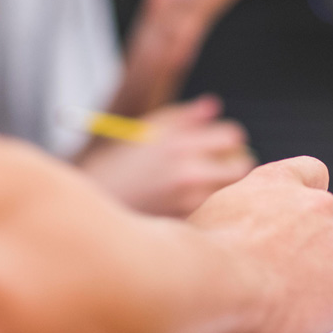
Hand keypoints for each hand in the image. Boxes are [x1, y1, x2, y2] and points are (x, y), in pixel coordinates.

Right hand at [77, 96, 255, 217]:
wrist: (89, 215)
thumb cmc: (114, 169)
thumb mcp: (143, 133)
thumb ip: (182, 118)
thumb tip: (214, 105)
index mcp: (177, 143)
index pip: (232, 136)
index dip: (227, 140)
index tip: (219, 147)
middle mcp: (187, 172)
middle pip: (243, 165)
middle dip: (234, 165)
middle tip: (220, 170)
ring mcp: (189, 203)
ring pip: (235, 192)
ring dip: (228, 189)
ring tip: (208, 191)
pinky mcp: (188, 227)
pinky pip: (219, 214)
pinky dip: (214, 211)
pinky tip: (196, 211)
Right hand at [188, 156, 332, 332]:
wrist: (223, 281)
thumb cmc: (209, 249)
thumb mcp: (218, 209)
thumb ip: (246, 210)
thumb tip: (239, 229)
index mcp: (281, 182)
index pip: (313, 172)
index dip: (308, 194)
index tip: (300, 214)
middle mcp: (316, 204)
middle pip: (324, 225)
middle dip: (307, 248)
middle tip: (277, 273)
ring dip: (315, 279)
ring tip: (279, 297)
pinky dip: (322, 309)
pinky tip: (292, 313)